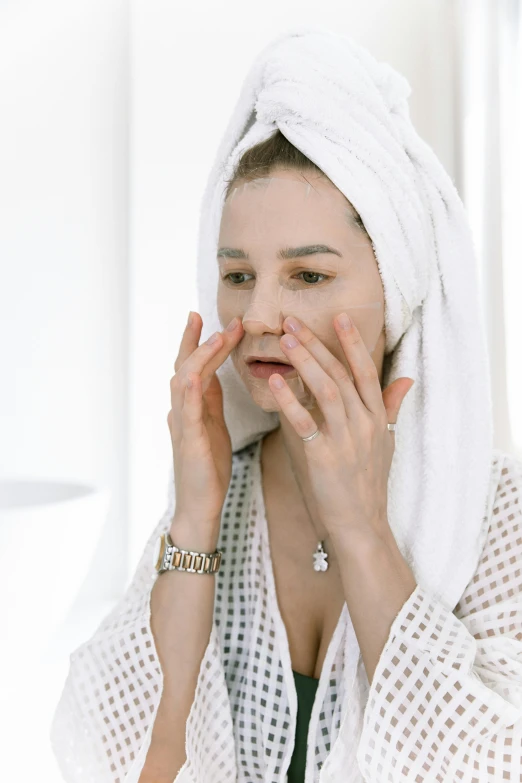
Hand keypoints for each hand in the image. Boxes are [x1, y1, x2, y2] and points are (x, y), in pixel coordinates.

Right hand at [168, 312, 243, 527]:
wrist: (199, 505)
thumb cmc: (207, 468)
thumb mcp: (212, 426)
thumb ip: (210, 401)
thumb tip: (212, 375)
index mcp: (192, 406)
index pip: (194, 365)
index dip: (202, 341)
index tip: (215, 319)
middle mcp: (181, 410)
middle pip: (185, 365)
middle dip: (198, 339)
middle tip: (215, 317)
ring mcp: (182, 424)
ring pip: (184, 380)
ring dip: (200, 356)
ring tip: (218, 336)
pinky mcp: (188, 442)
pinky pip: (187, 411)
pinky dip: (190, 390)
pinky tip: (197, 373)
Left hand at [267, 313, 413, 541]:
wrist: (361, 523)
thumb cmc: (369, 482)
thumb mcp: (386, 442)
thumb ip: (390, 407)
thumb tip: (406, 379)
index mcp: (377, 418)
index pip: (367, 372)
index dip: (353, 343)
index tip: (339, 316)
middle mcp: (364, 424)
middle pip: (341, 374)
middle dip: (317, 344)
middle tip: (293, 321)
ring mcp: (346, 440)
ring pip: (327, 390)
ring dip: (305, 362)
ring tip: (286, 340)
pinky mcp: (325, 457)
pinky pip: (306, 423)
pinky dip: (290, 401)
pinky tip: (275, 381)